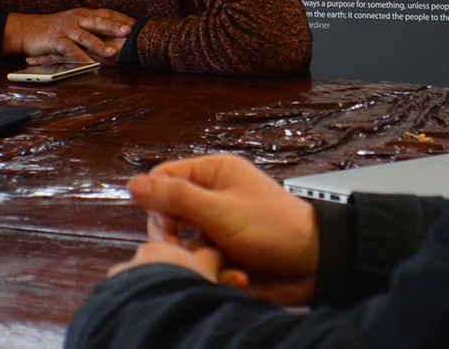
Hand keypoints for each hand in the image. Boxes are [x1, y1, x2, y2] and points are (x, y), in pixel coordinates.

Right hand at [5, 8, 134, 65]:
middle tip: (130, 32)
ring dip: (100, 45)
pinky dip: (78, 57)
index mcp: (84, 13)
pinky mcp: (55, 40)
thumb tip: (117, 31)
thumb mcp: (75, 23)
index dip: (122, 18)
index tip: (138, 24)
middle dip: (115, 26)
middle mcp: (77, 18)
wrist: (26, 29)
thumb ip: (92, 27)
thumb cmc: (55, 28)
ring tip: (113, 54)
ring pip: (85, 36)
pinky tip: (87, 64)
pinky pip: (68, 49)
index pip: (107, 13)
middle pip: (99, 21)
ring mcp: (66, 29)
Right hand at [124, 154, 318, 305]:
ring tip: (218, 265)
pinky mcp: (224, 250)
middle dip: (172, 237)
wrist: (315, 264)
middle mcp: (213, 195)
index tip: (168, 226)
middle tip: (187, 251)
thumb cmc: (277, 229)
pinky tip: (233, 276)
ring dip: (195, 258)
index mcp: (214, 173)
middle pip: (166, 211)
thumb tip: (134, 184)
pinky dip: (213, 270)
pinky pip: (201, 259)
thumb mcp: (221, 211)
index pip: (163, 177)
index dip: (157, 202)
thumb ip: (176, 198)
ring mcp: (218, 223)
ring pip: (181, 241)